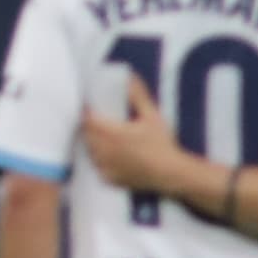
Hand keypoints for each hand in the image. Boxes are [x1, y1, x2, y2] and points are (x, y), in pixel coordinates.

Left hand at [75, 76, 201, 201]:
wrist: (171, 173)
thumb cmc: (162, 144)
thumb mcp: (152, 116)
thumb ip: (138, 96)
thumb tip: (129, 78)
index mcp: (113, 134)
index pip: (88, 121)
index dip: (86, 113)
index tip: (90, 107)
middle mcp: (106, 151)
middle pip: (87, 136)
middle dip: (89, 127)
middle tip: (95, 119)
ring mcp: (107, 167)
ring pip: (90, 152)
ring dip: (92, 143)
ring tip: (100, 136)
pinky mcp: (111, 179)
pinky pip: (97, 167)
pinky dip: (99, 160)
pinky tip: (108, 155)